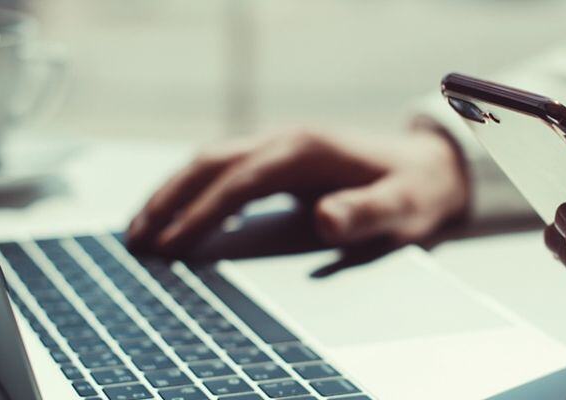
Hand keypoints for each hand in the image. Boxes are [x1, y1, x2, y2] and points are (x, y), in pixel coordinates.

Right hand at [126, 128, 468, 254]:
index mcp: (306, 150)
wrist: (429, 167)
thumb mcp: (400, 209)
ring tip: (138, 232)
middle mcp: (284, 140)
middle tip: (135, 240)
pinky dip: (189, 191)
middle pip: (209, 163)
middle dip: (168, 200)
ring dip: (170, 193)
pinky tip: (172, 218)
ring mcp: (277, 145)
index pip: (239, 182)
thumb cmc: (413, 192)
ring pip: (207, 162)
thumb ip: (364, 215)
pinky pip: (220, 170)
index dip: (203, 214)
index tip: (172, 246)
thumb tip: (325, 219)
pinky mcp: (275, 158)